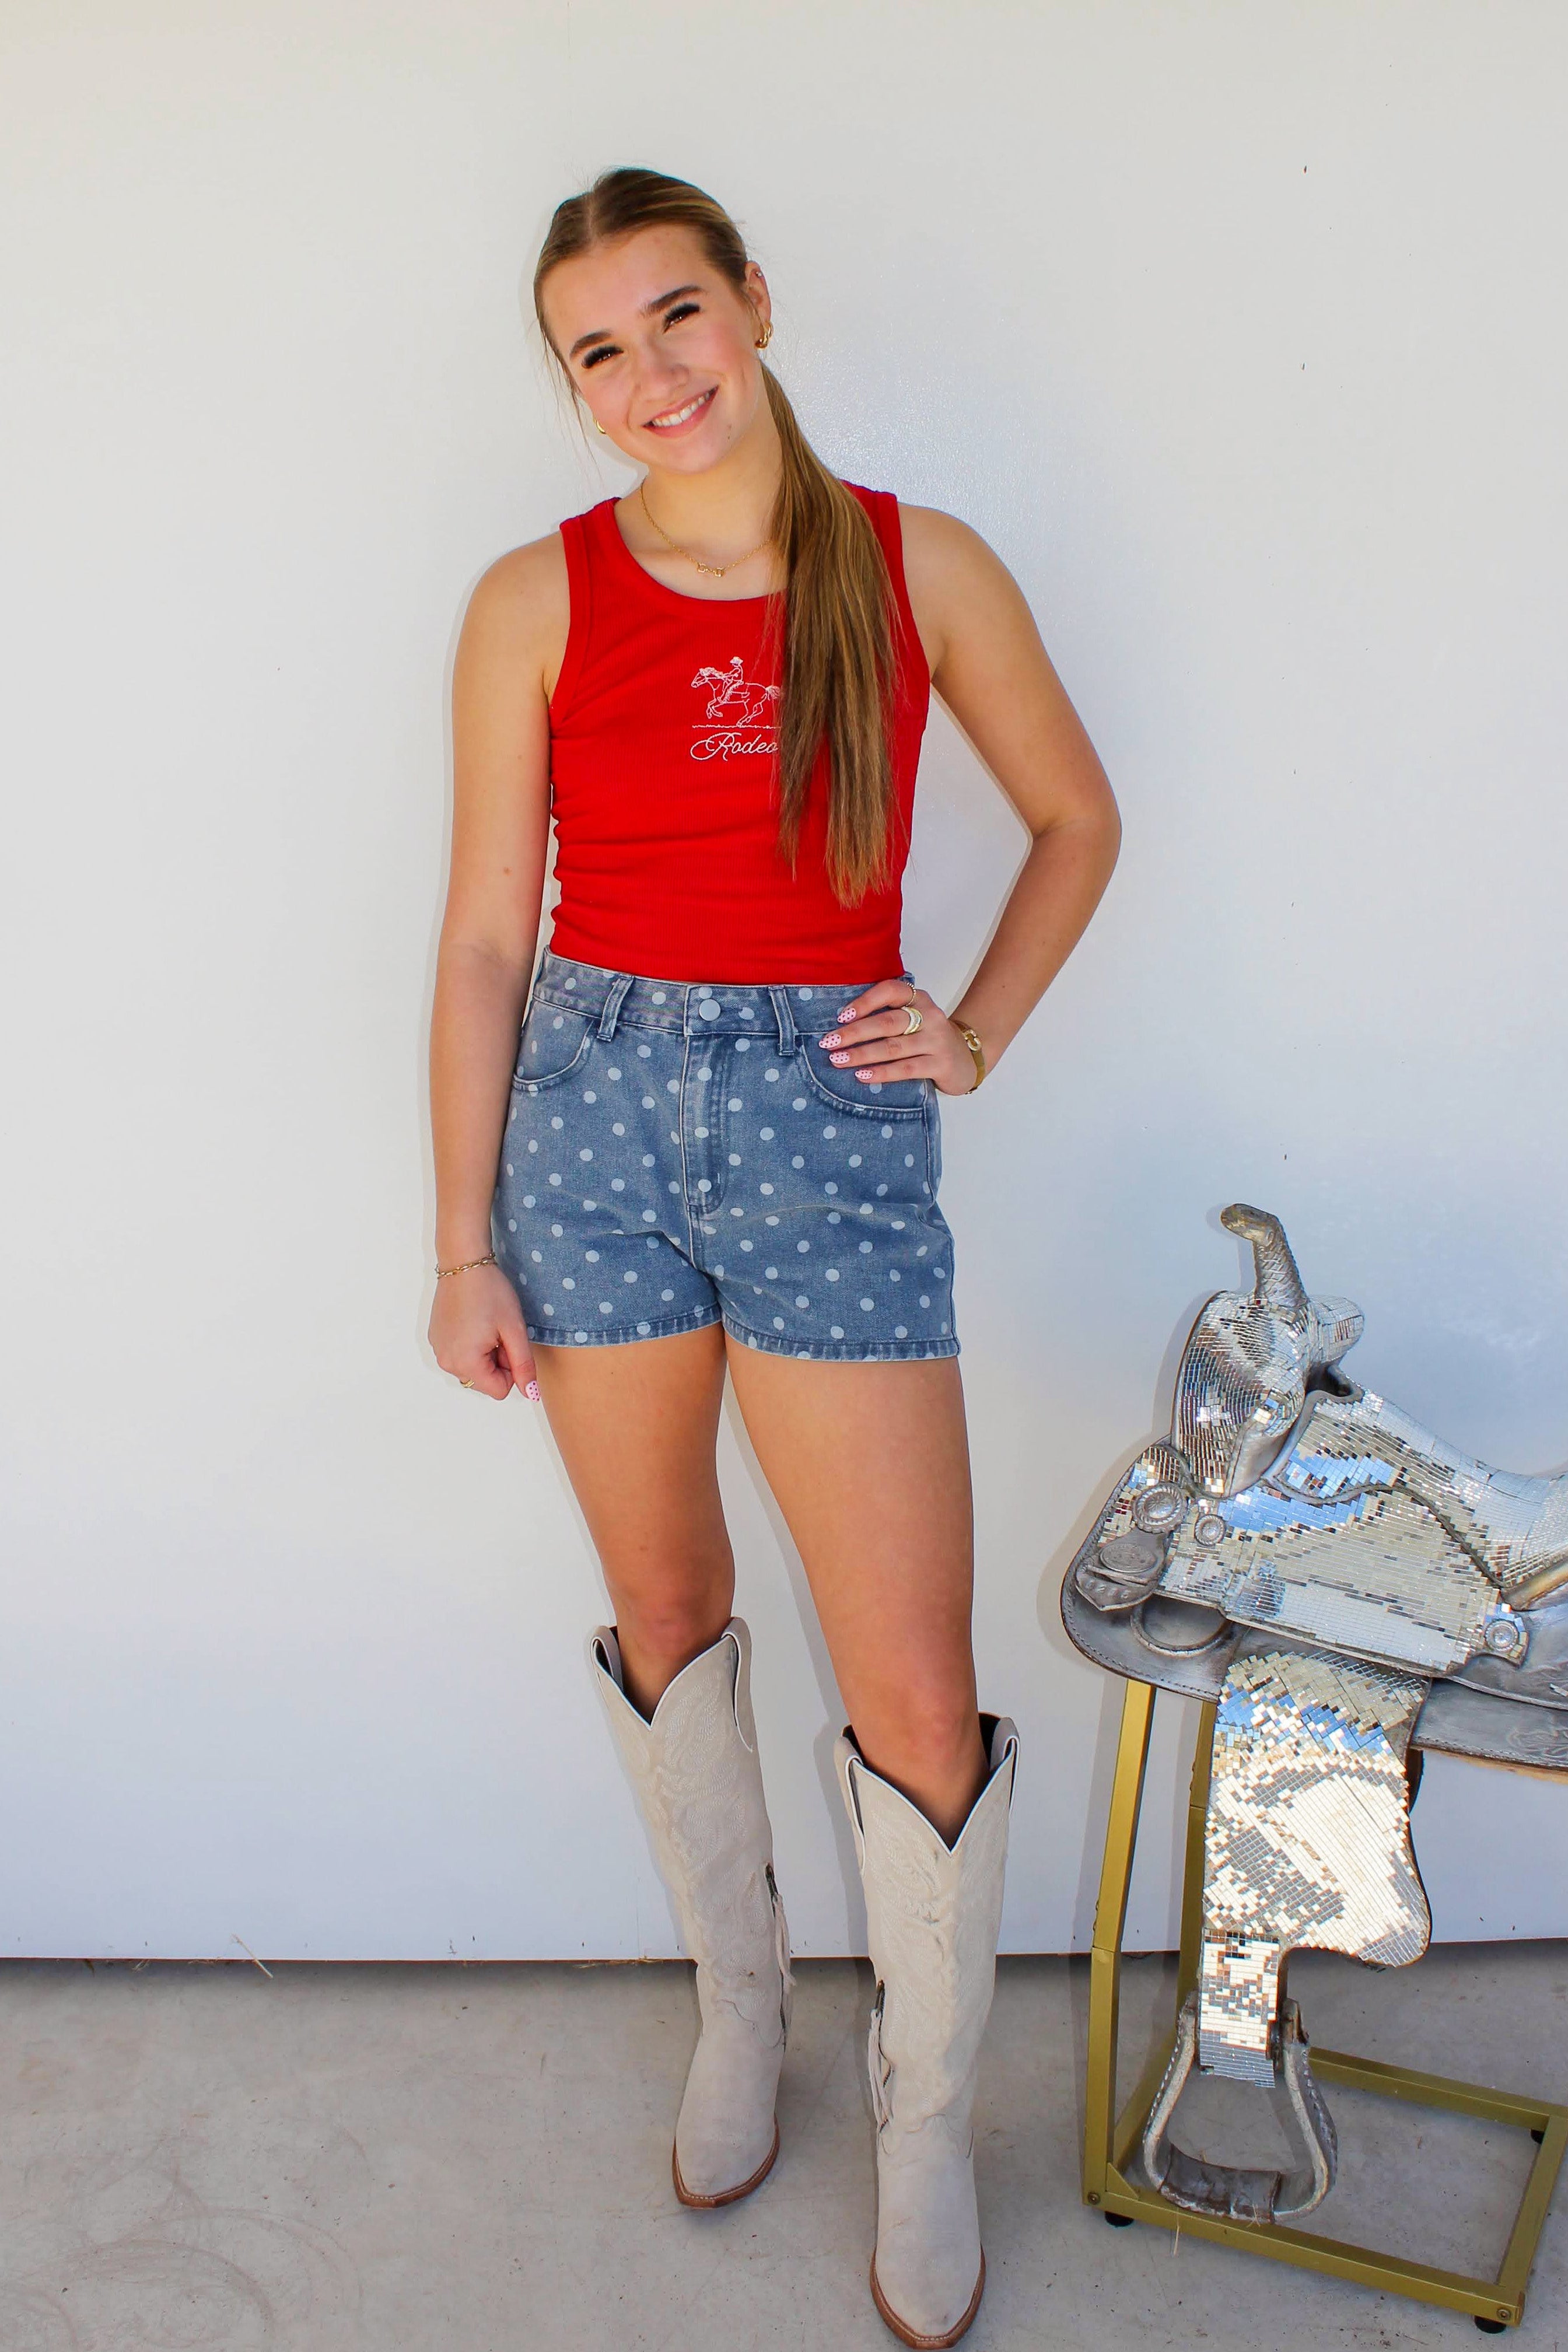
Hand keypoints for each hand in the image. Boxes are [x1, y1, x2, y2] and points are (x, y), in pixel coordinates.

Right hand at [429, 1262, 538, 1399]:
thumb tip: (530, 1393)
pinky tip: (474, 1321)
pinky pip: (459, 1356)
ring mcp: (439, 1350)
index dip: (512, 1369)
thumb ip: (523, 1365)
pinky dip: (471, 1345)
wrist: (464, 1264)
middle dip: (497, 1362)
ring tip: (486, 1326)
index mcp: (466, 1363)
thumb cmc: (490, 1293)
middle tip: (499, 1332)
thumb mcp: (514, 1330)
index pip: (499, 1391)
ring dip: (485, 1354)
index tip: (509, 1342)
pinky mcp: (436, 1339)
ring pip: (473, 1369)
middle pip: (484, 1381)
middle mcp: (447, 1362)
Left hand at [816, 978, 979, 1095]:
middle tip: (828, 1042)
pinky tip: (862, 1075)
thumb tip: (841, 1026)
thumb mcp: (913, 1019)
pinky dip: (881, 1072)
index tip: (841, 1016)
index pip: (890, 990)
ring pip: (893, 1047)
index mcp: (919, 999)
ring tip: (837, 1060)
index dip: (865, 1001)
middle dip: (854, 1033)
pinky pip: (905, 1069)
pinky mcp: (941, 1064)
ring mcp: (937, 1041)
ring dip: (861, 1054)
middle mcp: (930, 1016)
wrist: (966, 1058)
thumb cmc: (928, 1038)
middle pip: (887, 1022)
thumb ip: (887, 1016)